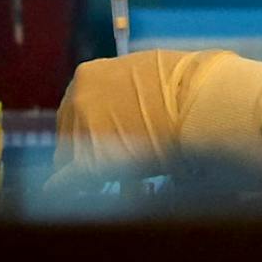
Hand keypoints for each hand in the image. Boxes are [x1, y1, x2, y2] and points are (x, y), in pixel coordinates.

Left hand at [50, 49, 213, 182]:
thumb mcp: (142, 71)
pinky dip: (71, 188)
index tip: (102, 135)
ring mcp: (79, 130)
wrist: (195, 100)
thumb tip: (123, 103)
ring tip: (110, 175)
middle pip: (67, 131)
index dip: (88, 124)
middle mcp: (76, 100)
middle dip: (84, 144)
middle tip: (107, 157)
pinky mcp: (88, 161)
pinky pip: (67, 181)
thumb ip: (121, 88)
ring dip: (85, 165)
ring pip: (68, 157)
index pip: (74, 105)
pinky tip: (82, 191)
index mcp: (87, 75)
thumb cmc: (182, 80)